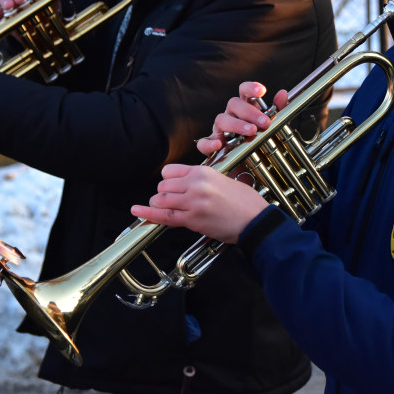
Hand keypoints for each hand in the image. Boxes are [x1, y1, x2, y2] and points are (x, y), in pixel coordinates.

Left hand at [131, 164, 269, 243]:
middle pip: (163, 186)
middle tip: (174, 203)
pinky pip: (163, 216)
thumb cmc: (245, 202)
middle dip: (164, 195)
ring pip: (160, 200)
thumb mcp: (223, 180)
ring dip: (160, 206)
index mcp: (203, 172)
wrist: (256, 221)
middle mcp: (195, 184)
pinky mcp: (193, 219)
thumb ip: (202, 180)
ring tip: (168, 210)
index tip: (172, 188)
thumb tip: (184, 184)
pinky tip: (137, 211)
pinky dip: (147, 215)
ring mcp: (193, 202)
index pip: (170, 172)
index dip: (168, 182)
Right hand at [195, 82, 290, 156]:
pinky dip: (209, 143)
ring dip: (236, 125)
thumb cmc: (258, 142)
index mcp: (244, 108)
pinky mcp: (211, 146)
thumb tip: (283, 93)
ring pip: (221, 119)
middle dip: (250, 112)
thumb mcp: (271, 127)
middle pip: (233, 103)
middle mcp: (230, 115)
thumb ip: (278, 110)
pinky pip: (204, 142)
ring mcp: (219, 130)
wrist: (248, 168)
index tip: (262, 91)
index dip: (250, 88)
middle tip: (265, 122)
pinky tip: (219, 144)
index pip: (243, 92)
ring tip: (251, 132)